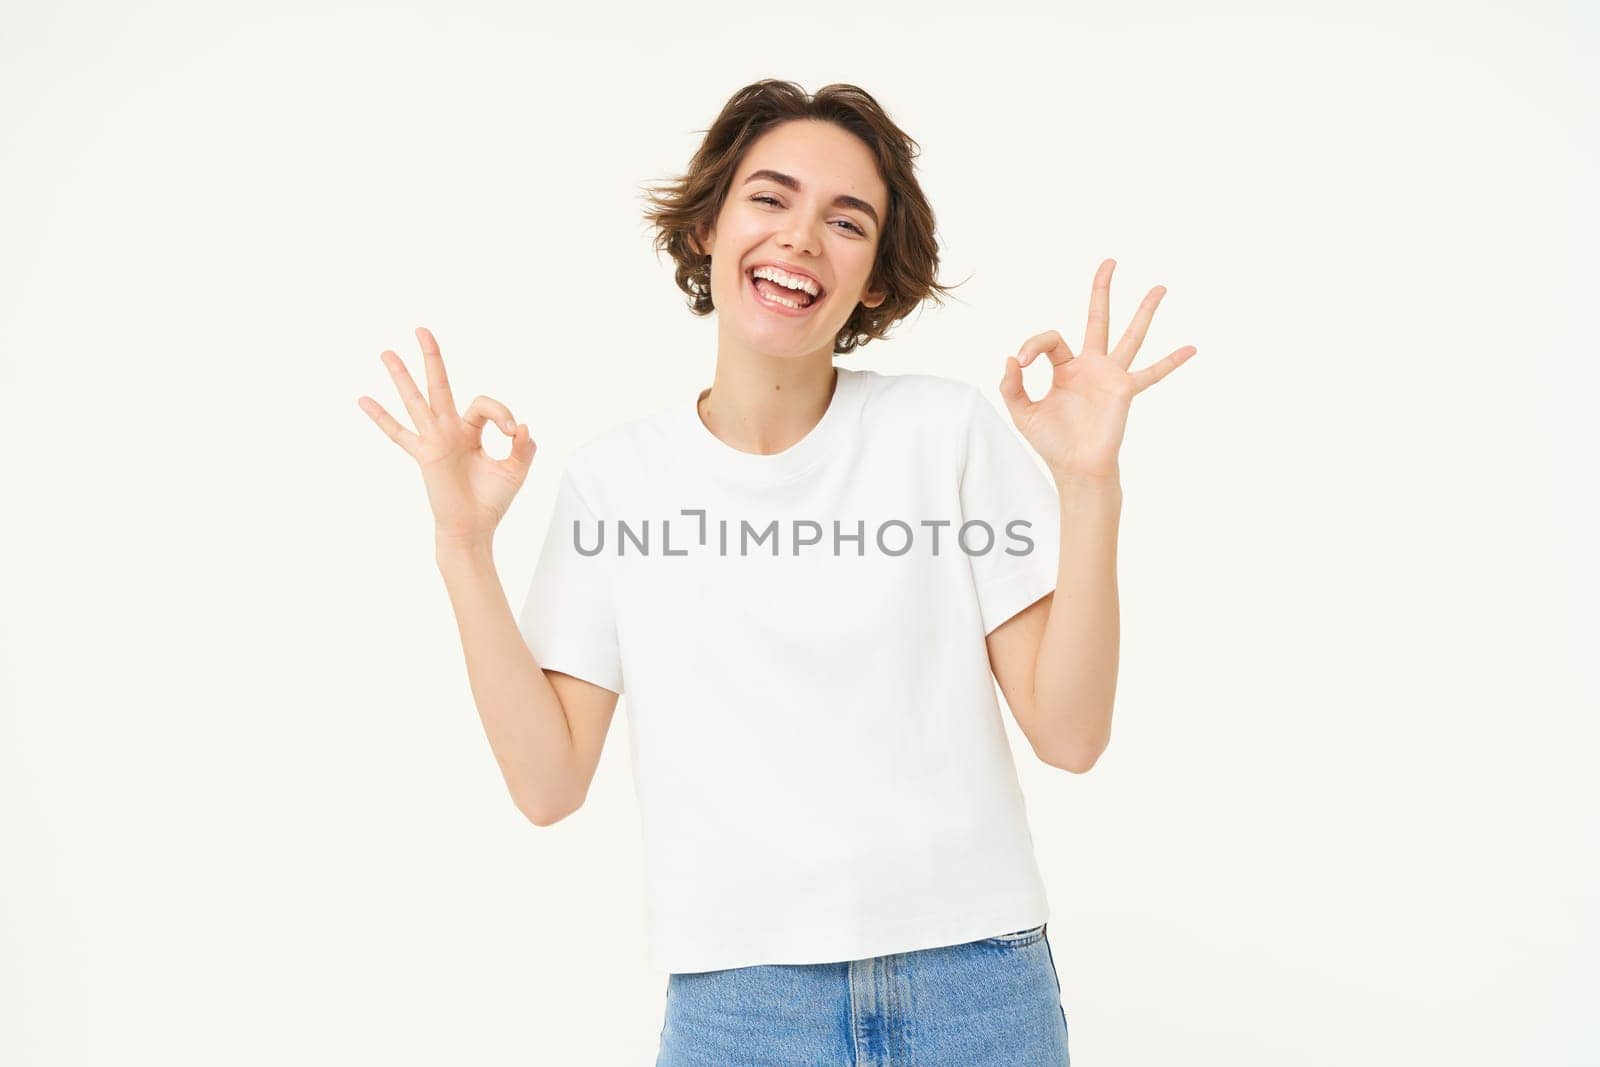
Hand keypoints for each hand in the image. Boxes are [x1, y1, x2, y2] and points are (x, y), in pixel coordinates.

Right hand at [357, 326, 536, 546]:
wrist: (474, 526)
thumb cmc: (492, 500)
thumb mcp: (516, 469)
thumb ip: (524, 447)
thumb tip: (523, 426)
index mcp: (471, 431)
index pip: (483, 404)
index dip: (501, 411)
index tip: (513, 431)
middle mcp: (450, 430)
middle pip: (439, 385)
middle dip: (432, 358)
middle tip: (422, 330)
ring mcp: (434, 440)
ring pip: (416, 400)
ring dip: (402, 376)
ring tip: (387, 352)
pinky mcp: (425, 454)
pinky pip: (399, 433)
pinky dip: (381, 417)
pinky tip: (364, 400)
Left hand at [1000, 259, 1196, 481]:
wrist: (1075, 467)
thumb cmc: (1051, 441)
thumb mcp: (1022, 411)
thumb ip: (1011, 385)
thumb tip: (1011, 357)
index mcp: (1066, 367)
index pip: (1050, 339)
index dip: (1033, 344)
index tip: (1021, 361)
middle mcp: (1091, 366)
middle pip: (1098, 319)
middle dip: (1102, 290)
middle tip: (1110, 261)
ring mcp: (1111, 376)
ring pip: (1131, 336)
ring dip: (1145, 311)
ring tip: (1160, 287)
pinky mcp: (1124, 390)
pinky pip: (1152, 374)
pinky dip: (1171, 362)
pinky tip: (1192, 348)